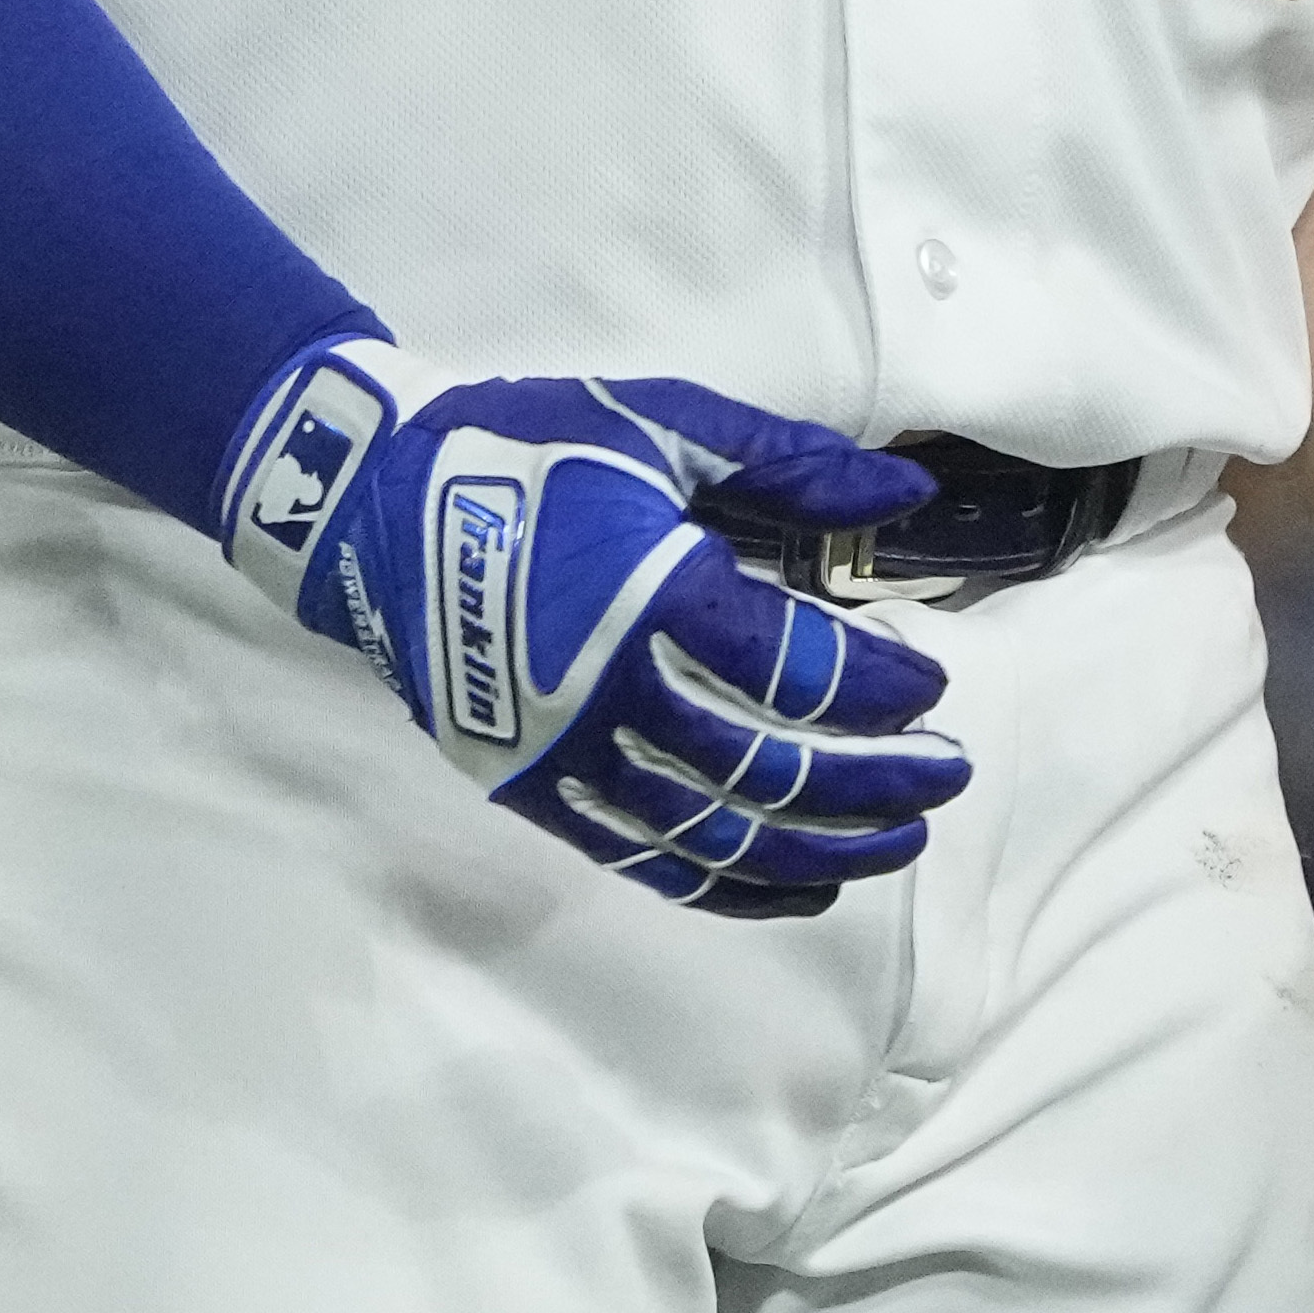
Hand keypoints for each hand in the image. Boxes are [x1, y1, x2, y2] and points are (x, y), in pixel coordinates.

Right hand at [218, 342, 969, 917]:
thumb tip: (909, 491)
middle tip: (945, 779)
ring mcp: (565, 757)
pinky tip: (798, 887)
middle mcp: (610, 695)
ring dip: (820, 849)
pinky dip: (731, 885)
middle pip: (772, 770)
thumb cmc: (525, 449)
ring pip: (718, 834)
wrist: (369, 501)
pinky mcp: (530, 789)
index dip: (881, 690)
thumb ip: (794, 466)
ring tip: (896, 844)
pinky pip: (647, 858)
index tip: (932, 689)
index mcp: (651, 597)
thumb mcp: (663, 425)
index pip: (798, 674)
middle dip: (874, 784)